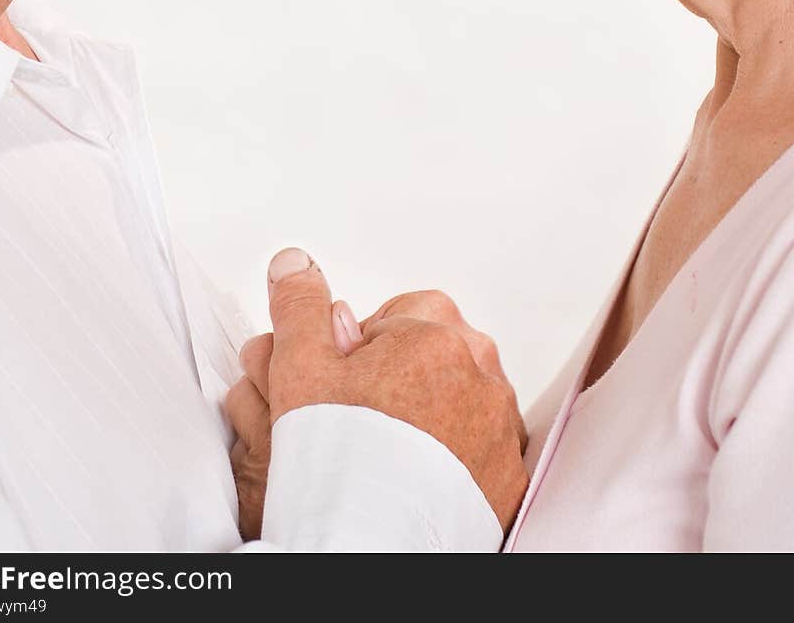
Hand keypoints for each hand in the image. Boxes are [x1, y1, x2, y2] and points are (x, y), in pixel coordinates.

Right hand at [227, 248, 528, 535]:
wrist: (371, 541)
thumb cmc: (342, 461)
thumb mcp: (300, 367)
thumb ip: (299, 306)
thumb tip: (296, 265)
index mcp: (433, 333)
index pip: (398, 316)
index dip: (362, 349)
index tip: (346, 381)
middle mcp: (480, 371)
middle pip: (435, 352)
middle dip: (401, 375)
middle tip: (362, 418)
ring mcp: (500, 425)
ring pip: (462, 398)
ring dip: (432, 413)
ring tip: (388, 452)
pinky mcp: (510, 474)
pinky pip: (485, 446)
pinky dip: (458, 456)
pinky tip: (419, 478)